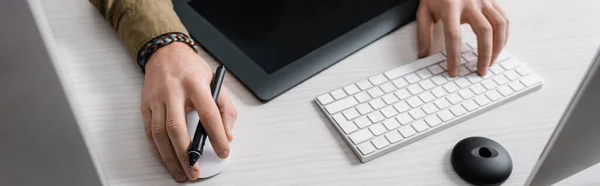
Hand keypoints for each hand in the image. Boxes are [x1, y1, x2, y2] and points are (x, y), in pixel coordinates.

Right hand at [141, 42, 236, 181]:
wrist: (165, 53)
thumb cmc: (191, 69)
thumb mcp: (215, 81)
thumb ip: (225, 108)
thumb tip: (227, 134)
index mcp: (195, 84)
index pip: (208, 114)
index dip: (217, 135)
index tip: (223, 151)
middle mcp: (173, 92)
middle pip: (177, 128)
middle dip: (187, 154)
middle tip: (195, 171)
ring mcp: (157, 99)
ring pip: (160, 134)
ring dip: (170, 158)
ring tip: (181, 173)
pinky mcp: (145, 106)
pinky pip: (150, 132)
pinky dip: (158, 149)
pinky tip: (167, 159)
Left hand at [417, 0, 508, 76]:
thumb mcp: (424, 11)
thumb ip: (423, 33)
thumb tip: (423, 54)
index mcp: (450, 6)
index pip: (454, 36)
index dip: (454, 56)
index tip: (454, 71)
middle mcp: (470, 3)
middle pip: (483, 32)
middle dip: (484, 55)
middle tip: (480, 71)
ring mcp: (484, 1)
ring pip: (499, 26)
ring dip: (498, 47)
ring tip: (491, 62)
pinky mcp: (492, 0)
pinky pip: (504, 20)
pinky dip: (504, 36)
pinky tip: (498, 48)